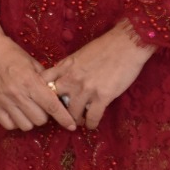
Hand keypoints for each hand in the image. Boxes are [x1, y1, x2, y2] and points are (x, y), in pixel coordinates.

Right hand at [0, 17, 75, 131]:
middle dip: (45, 114)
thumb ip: (46, 81)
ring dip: (30, 119)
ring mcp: (2, 100)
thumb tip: (60, 98)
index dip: (64, 118)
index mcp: (29, 81)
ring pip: (26, 125)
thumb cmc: (12, 54)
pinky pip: (9, 125)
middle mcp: (15, 93)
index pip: (51, 106)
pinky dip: (16, 121)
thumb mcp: (33, 63)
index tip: (71, 125)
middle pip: (40, 119)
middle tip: (41, 104)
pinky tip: (16, 111)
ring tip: (28, 108)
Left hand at [40, 20, 154, 129]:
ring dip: (76, 119)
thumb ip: (67, 68)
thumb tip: (61, 78)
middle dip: (59, 111)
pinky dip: (91, 124)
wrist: (126, 44)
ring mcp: (86, 89)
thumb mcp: (78, 55)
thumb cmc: (104, 47)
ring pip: (73, 113)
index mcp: (64, 66)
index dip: (43, 93)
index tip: (49, 99)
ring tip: (80, 121)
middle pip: (55, 102)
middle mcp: (71, 79)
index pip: (44, 82)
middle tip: (64, 115)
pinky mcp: (102, 97)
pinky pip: (92, 118)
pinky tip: (92, 125)